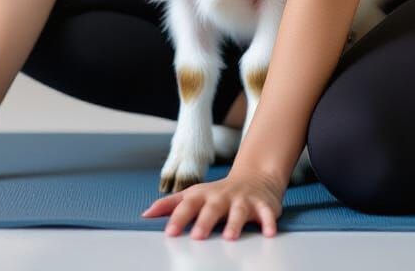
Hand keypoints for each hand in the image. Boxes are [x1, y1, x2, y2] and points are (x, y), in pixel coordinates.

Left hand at [141, 167, 284, 238]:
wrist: (256, 177)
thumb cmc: (219, 193)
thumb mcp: (194, 195)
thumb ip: (170, 205)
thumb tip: (145, 215)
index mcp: (204, 196)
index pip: (188, 205)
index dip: (178, 218)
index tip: (169, 233)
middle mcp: (223, 197)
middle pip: (212, 208)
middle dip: (205, 222)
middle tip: (197, 237)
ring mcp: (243, 200)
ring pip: (239, 211)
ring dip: (234, 223)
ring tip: (229, 237)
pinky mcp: (263, 206)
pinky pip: (267, 214)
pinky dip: (268, 222)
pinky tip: (269, 233)